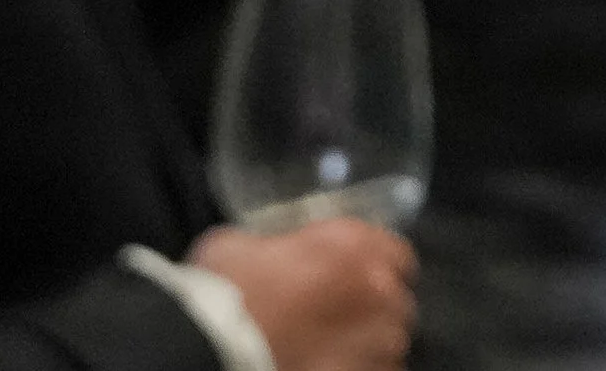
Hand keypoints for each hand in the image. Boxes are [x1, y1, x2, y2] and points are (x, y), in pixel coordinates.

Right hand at [190, 218, 415, 370]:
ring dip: (368, 347)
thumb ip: (278, 247)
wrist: (209, 349)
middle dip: (371, 310)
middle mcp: (377, 291)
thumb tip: (275, 255)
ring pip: (389, 344)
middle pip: (395, 302)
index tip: (356, 279)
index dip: (375, 267)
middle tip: (334, 321)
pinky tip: (330, 368)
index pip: (396, 254)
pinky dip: (358, 370)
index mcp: (352, 246)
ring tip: (331, 352)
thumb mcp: (243, 246)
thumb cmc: (222, 294)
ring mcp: (377, 344)